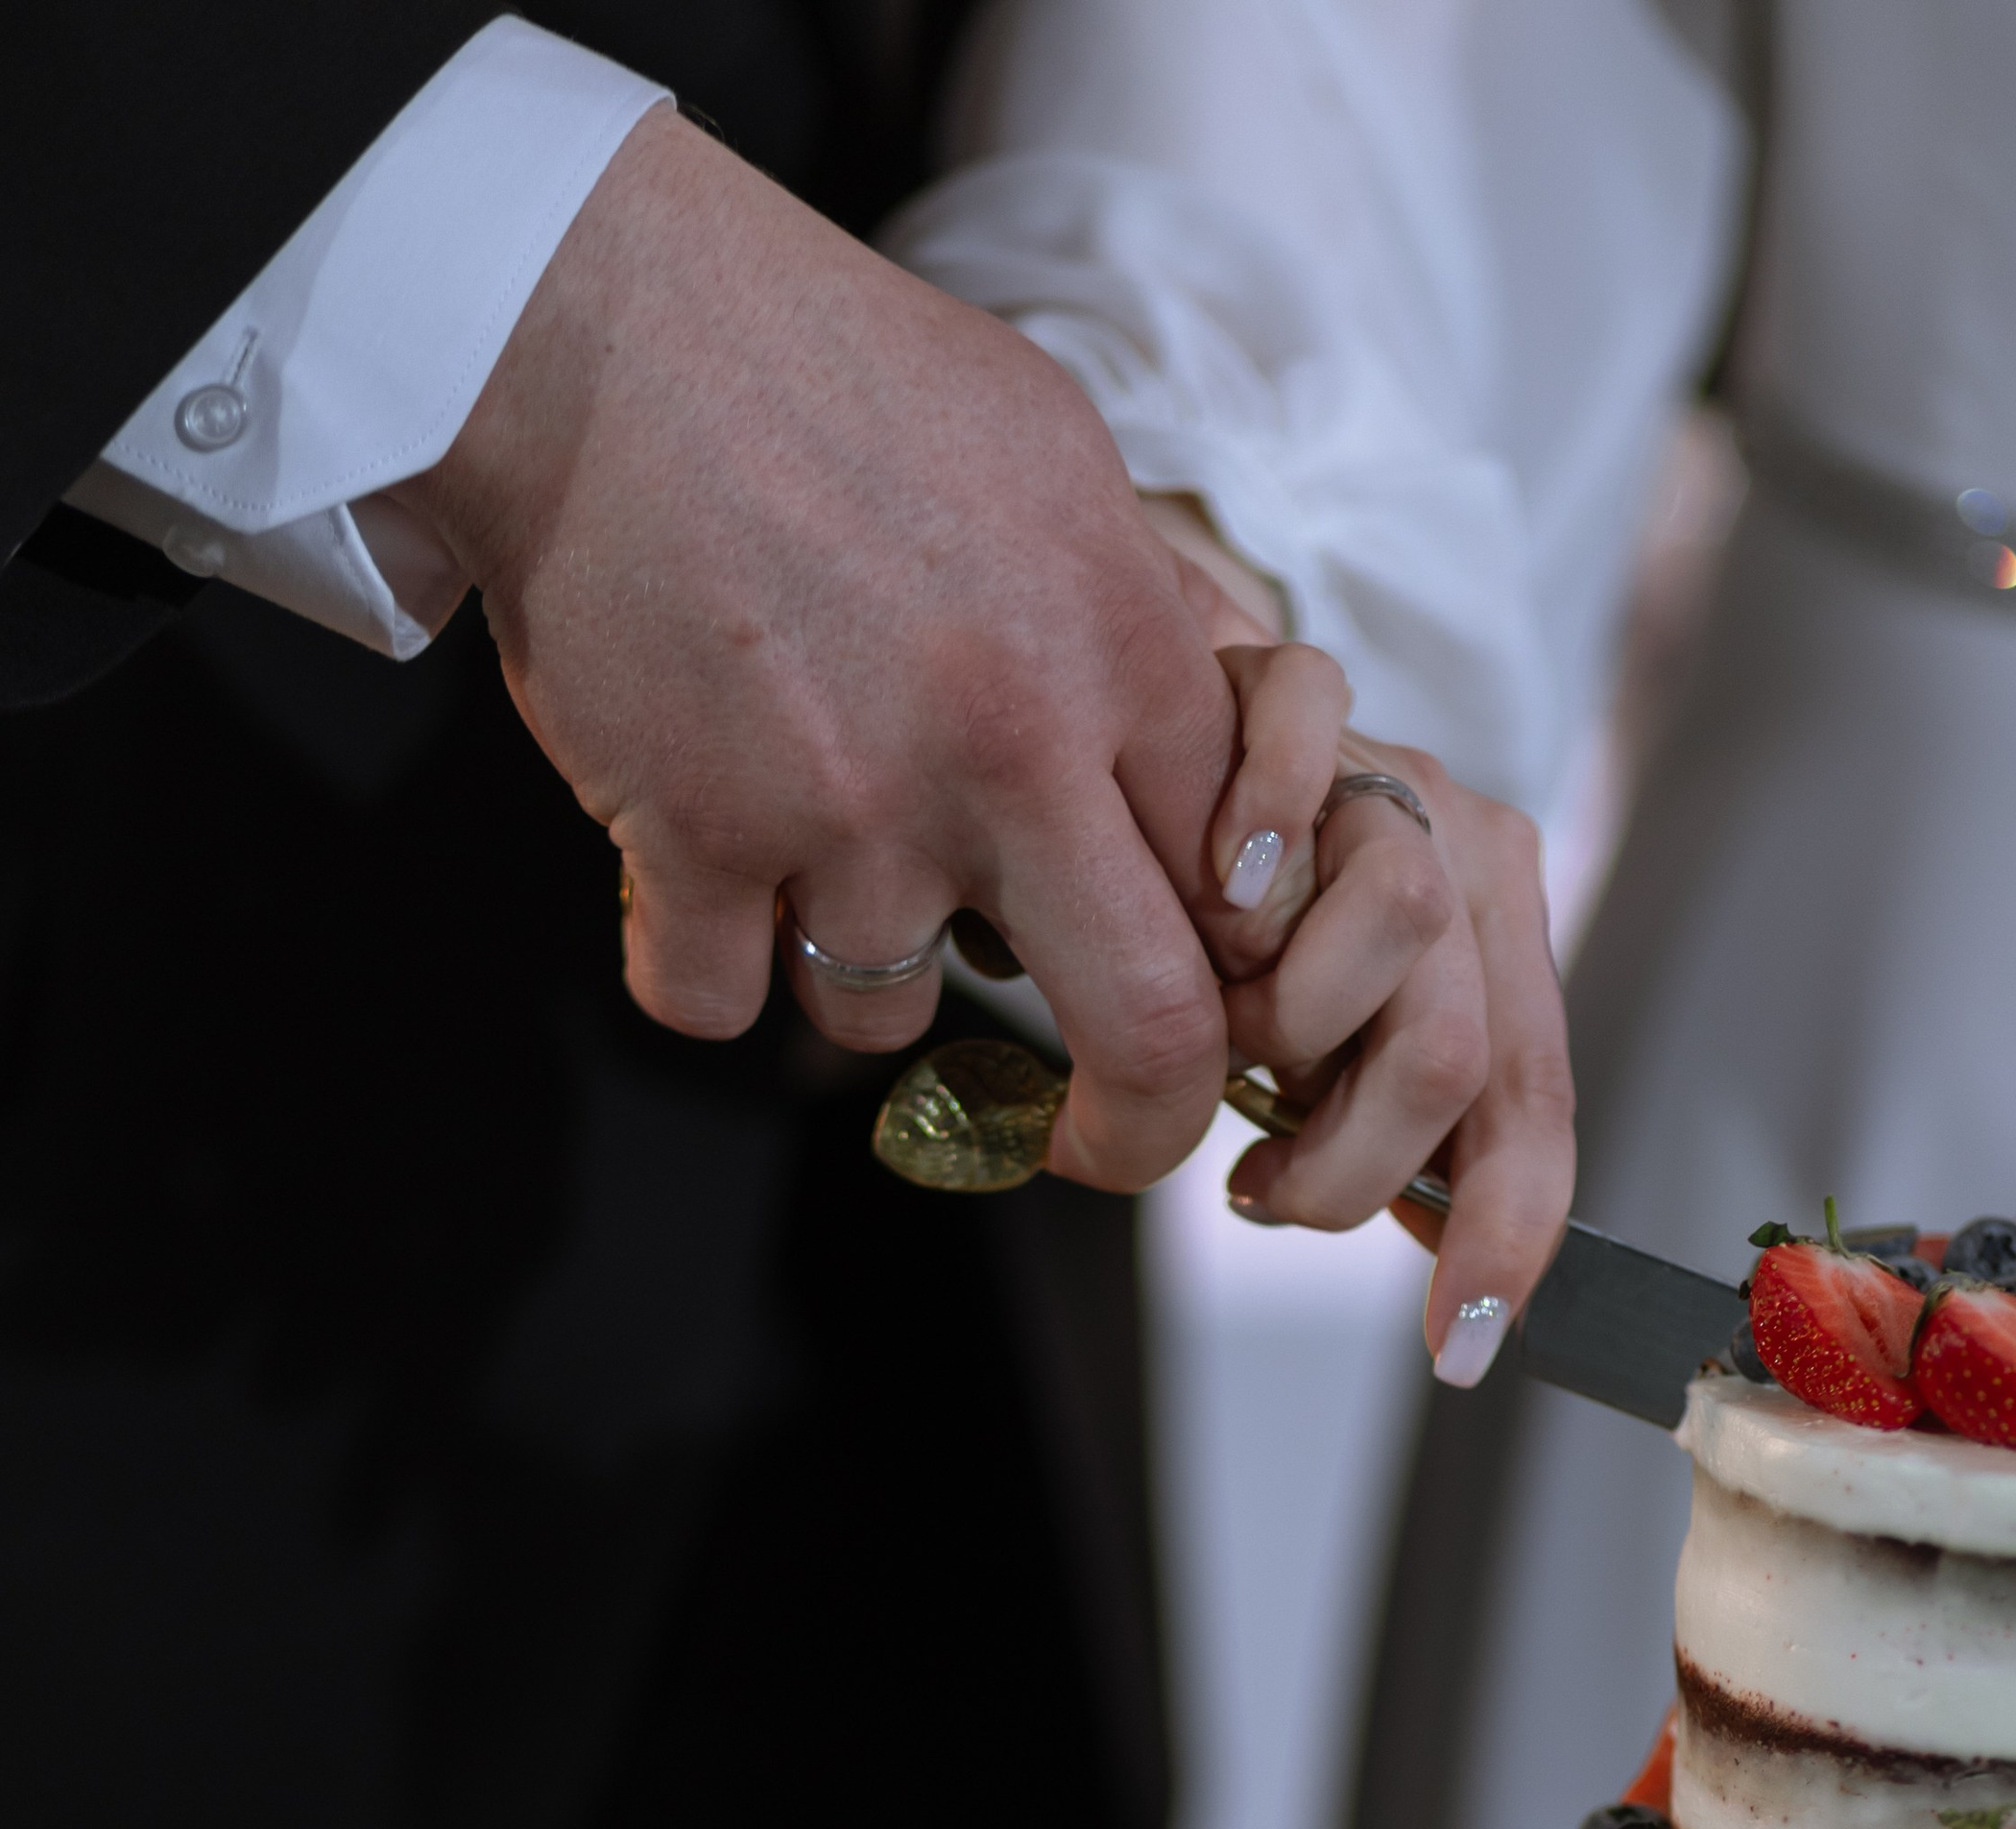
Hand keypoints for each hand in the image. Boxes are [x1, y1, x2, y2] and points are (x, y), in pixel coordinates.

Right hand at [393, 112, 1246, 1192]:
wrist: (595, 322)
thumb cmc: (828, 374)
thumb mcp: (1050, 459)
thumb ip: (1140, 627)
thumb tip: (1222, 777)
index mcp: (1120, 649)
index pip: (1249, 891)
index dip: (1232, 978)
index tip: (1196, 1009)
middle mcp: (1011, 748)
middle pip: (1149, 1030)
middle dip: (1140, 1130)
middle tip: (1100, 1147)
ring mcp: (854, 809)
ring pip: (895, 1019)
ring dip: (853, 964)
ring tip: (803, 828)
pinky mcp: (699, 842)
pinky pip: (719, 1003)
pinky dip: (696, 958)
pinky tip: (684, 854)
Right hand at [1140, 506, 1575, 1381]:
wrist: (1160, 730)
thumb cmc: (1237, 915)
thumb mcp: (1327, 1039)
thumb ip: (1381, 1123)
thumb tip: (1453, 1270)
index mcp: (1494, 940)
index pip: (1531, 1111)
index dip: (1503, 1239)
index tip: (1460, 1347)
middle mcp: (1459, 845)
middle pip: (1451, 1047)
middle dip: (1346, 1165)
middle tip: (1262, 1186)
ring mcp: (1378, 765)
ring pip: (1397, 917)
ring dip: (1280, 1022)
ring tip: (1215, 1038)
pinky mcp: (1280, 691)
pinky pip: (1299, 751)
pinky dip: (1250, 848)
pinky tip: (1204, 903)